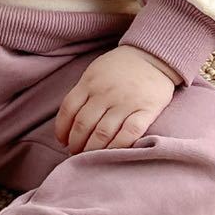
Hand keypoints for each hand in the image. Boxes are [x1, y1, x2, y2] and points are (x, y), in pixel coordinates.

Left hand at [53, 46, 180, 154]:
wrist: (153, 56)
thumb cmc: (120, 67)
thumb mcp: (96, 71)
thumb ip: (84, 92)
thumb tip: (69, 121)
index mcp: (90, 82)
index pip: (69, 109)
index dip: (62, 129)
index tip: (62, 141)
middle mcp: (105, 93)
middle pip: (84, 124)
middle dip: (76, 143)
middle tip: (75, 153)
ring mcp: (126, 102)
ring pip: (103, 133)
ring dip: (93, 150)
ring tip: (90, 158)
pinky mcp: (146, 110)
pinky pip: (129, 134)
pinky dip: (117, 147)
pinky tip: (111, 155)